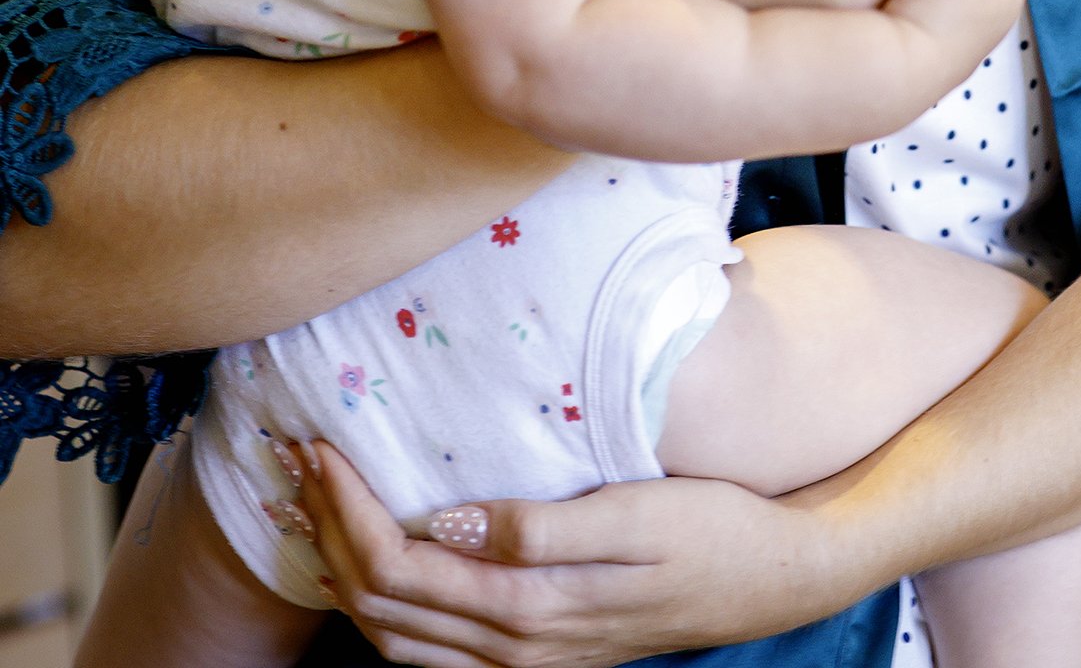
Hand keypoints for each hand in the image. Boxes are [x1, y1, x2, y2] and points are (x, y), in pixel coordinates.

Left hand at [298, 442, 859, 666]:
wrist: (774, 576)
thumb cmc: (711, 529)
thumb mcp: (638, 515)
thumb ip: (544, 528)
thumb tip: (452, 524)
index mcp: (532, 611)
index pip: (401, 569)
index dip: (347, 510)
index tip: (320, 445)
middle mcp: (515, 650)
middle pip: (382, 605)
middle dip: (327, 530)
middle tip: (296, 457)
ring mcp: (523, 661)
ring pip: (393, 639)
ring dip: (341, 569)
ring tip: (313, 502)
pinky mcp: (535, 652)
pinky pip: (427, 648)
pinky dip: (381, 604)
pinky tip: (372, 560)